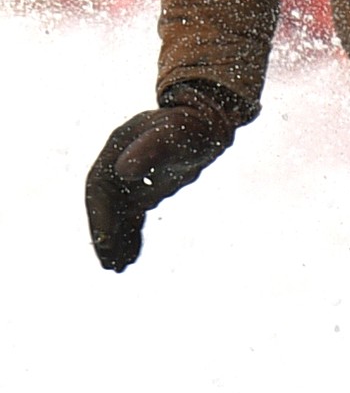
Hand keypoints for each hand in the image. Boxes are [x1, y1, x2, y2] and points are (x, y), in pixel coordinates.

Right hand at [84, 84, 241, 271]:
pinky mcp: (143, 190)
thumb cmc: (191, 126)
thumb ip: (150, 151)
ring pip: (116, 215)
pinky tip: (131, 257)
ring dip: (116, 241)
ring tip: (117, 268)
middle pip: (104, 205)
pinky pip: (131, 217)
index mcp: (117, 148)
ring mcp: (129, 178)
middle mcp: (117, 164)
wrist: (208, 124)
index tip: (104, 241)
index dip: (99, 215)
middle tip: (108, 264)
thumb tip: (124, 171)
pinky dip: (131, 237)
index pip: (98, 187)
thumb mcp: (172, 136)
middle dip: (105, 235)